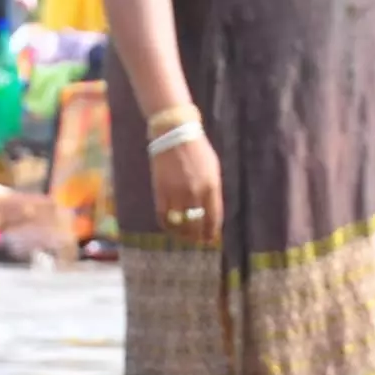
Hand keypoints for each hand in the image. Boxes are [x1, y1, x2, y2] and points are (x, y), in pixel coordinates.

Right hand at [152, 134, 221, 249]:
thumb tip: (210, 213)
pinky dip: (167, 226)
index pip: (213, 218)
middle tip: (196, 241)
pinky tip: (170, 227)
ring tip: (183, 236)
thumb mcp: (212, 168)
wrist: (174, 133)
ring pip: (179, 224)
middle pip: (196, 225)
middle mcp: (195, 192)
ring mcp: (177, 193)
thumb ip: (212, 190)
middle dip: (197, 237)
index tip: (209, 239)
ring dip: (182, 234)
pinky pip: (164, 217)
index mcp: (211, 186)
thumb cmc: (197, 149)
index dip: (211, 232)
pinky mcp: (161, 191)